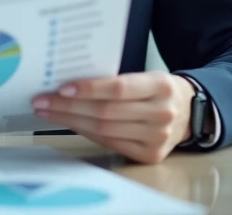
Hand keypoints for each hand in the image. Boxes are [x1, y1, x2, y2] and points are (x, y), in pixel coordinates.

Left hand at [31, 72, 196, 164]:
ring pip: (104, 130)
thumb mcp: (146, 76)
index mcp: (161, 86)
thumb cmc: (158, 90)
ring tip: (47, 112)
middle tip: (42, 100)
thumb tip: (71, 83)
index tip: (62, 87)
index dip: (89, 88)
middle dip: (68, 106)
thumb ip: (117, 80)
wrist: (189, 112)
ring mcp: (157, 138)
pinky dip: (86, 133)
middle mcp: (161, 113)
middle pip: (106, 112)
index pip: (118, 88)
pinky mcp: (150, 155)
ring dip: (70, 121)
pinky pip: (110, 143)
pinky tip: (69, 124)